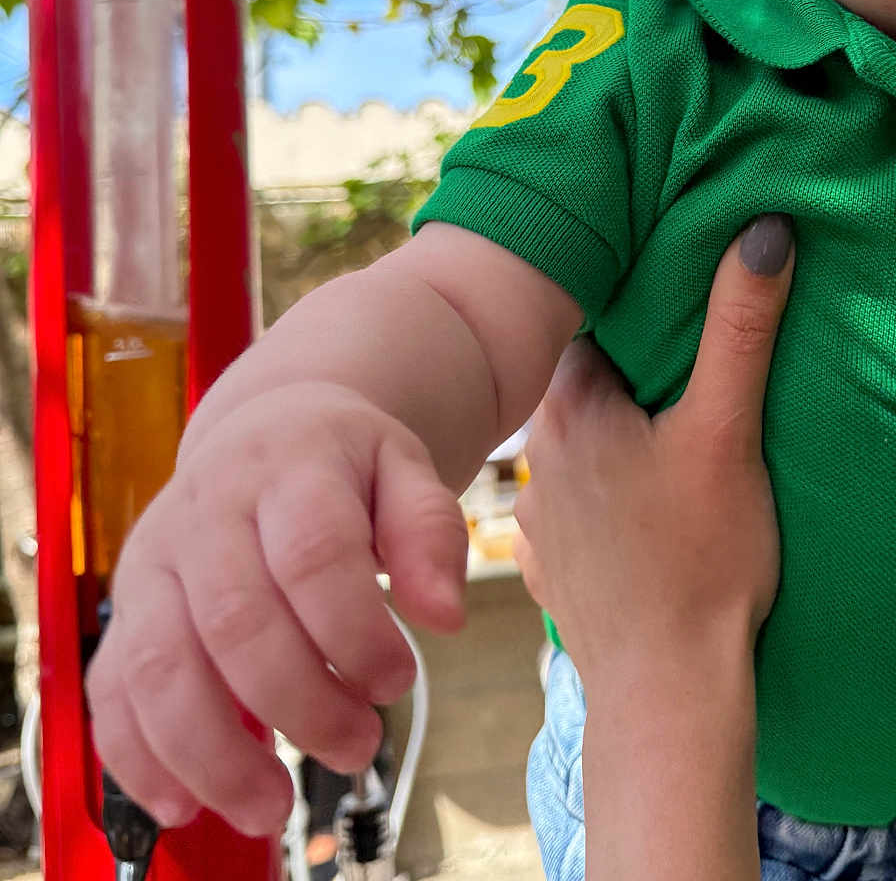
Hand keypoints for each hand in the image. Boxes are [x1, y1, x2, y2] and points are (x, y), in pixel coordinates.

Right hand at [86, 382, 468, 835]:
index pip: (312, 554)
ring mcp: (154, 560)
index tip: (398, 680)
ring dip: (213, 752)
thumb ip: (431, 532)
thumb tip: (445, 617)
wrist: (266, 428)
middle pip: (236, 620)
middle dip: (299, 703)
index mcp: (288, 466)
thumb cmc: (343, 461)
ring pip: (159, 665)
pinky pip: (111, 690)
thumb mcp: (405, 468)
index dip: (354, 631)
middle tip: (358, 745)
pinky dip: (137, 757)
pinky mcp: (124, 607)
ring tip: (273, 805)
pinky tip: (185, 803)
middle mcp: (208, 511)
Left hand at [514, 214, 793, 685]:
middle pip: (588, 383)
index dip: (642, 307)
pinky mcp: (553, 568)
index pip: (595, 323)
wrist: (669, 692)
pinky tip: (645, 507)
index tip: (682, 300)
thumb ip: (742, 327)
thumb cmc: (701, 557)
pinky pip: (577, 505)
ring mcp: (538, 517)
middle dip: (636, 371)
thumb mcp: (728, 430)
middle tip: (692, 369)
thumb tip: (763, 229)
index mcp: (570, 406)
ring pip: (581, 445)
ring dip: (619, 434)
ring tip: (672, 437)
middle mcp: (536, 455)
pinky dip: (607, 494)